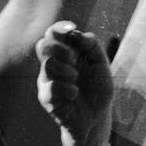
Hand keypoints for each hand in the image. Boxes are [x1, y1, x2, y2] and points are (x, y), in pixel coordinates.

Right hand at [36, 21, 112, 145]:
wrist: (98, 117)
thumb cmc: (98, 90)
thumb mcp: (102, 65)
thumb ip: (93, 46)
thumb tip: (79, 34)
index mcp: (65, 53)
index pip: (53, 34)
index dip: (59, 28)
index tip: (72, 29)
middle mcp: (53, 64)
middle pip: (43, 45)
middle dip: (61, 49)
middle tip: (74, 60)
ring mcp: (47, 81)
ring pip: (48, 65)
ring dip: (66, 71)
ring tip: (76, 80)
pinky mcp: (46, 97)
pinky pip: (50, 87)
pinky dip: (66, 89)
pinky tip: (74, 94)